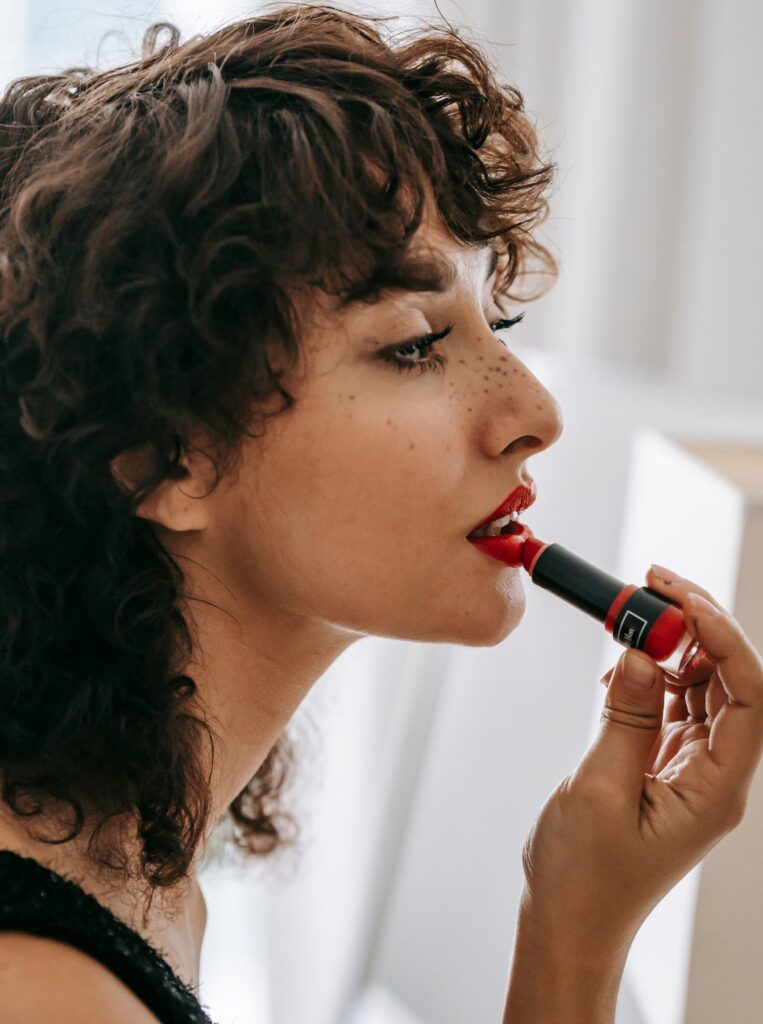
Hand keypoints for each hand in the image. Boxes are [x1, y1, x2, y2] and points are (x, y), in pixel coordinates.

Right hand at [520, 565, 762, 955]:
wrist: (568, 921)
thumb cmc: (585, 876)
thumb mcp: (599, 788)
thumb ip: (627, 716)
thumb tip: (645, 653)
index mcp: (718, 788)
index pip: (750, 696)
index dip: (724, 638)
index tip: (681, 600)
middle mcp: (715, 773)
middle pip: (731, 682)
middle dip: (697, 627)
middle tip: (652, 587)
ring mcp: (691, 767)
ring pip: (701, 687)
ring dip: (672, 645)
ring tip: (632, 615)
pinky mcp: (664, 764)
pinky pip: (671, 704)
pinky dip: (650, 673)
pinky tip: (622, 662)